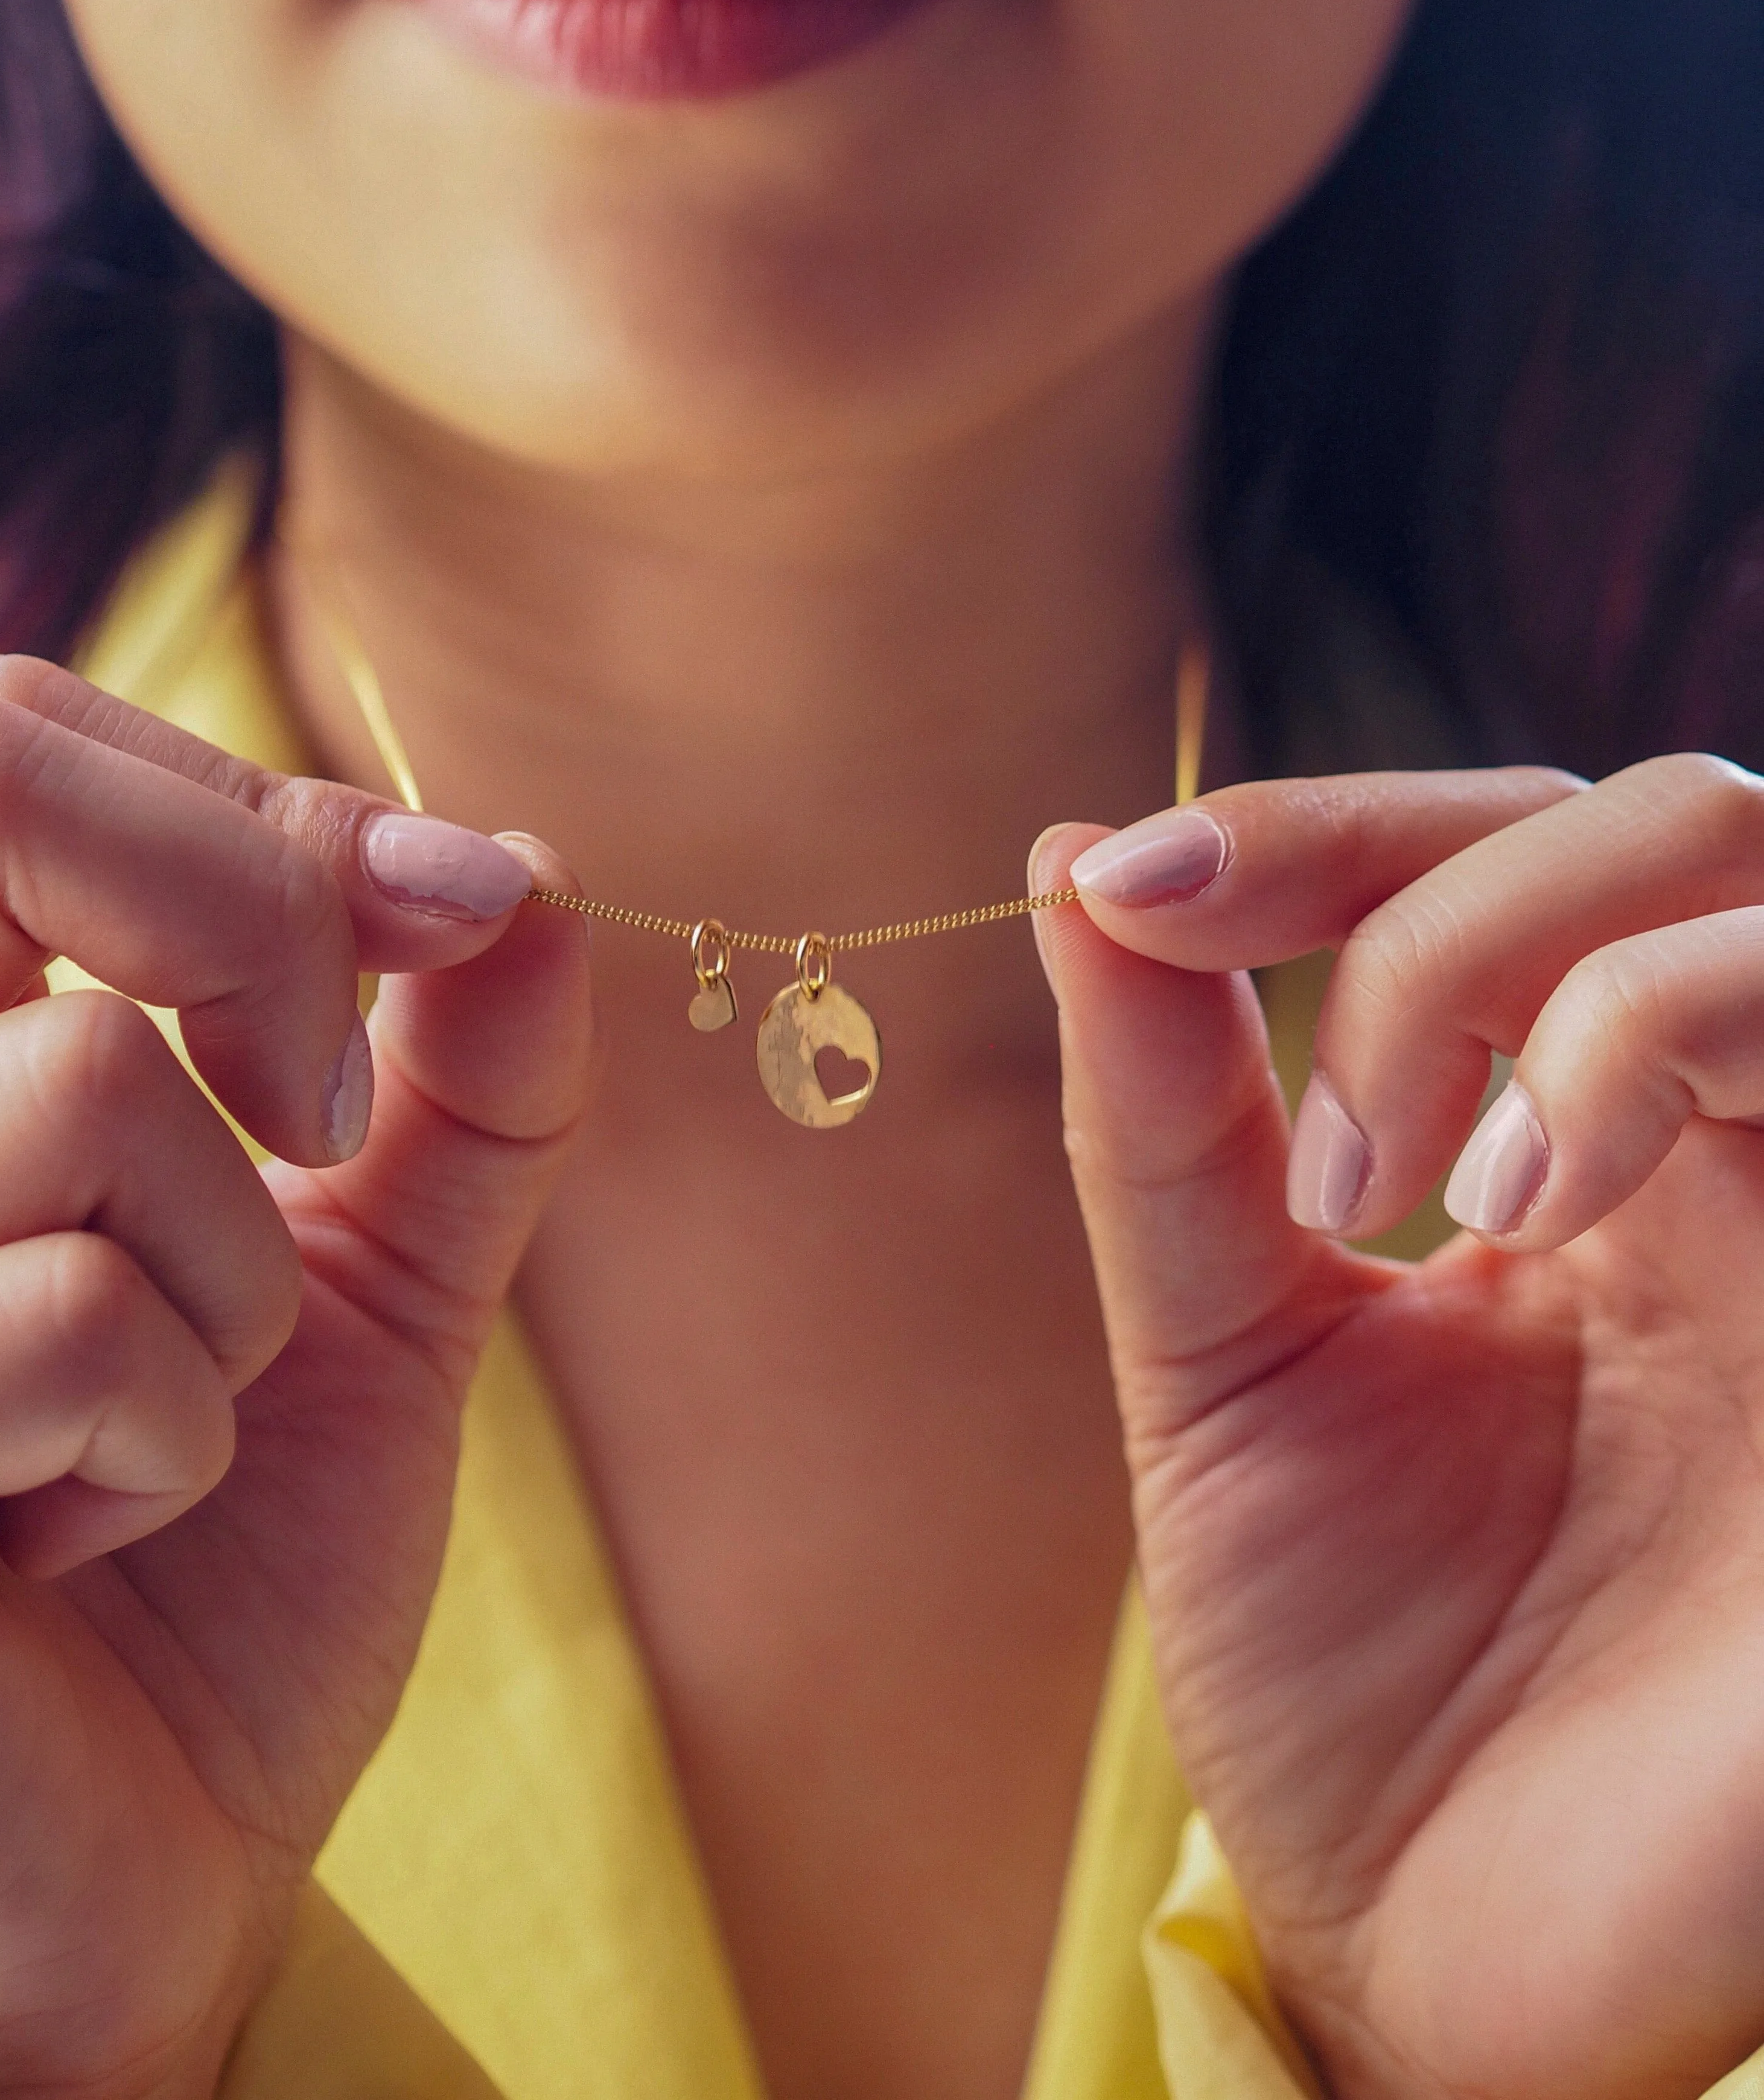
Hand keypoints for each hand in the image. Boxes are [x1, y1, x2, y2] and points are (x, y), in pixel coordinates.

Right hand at [0, 657, 592, 2099]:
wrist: (153, 1864)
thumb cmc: (228, 1561)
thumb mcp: (389, 1280)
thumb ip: (466, 1077)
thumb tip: (528, 873)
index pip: (29, 741)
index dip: (275, 825)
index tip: (434, 943)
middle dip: (243, 919)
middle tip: (310, 1113)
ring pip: (78, 1088)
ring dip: (231, 1280)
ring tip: (164, 1424)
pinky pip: (50, 1321)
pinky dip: (160, 1436)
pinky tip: (81, 1538)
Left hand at [1040, 755, 1763, 2099]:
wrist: (1447, 1952)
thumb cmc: (1351, 1670)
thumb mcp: (1222, 1361)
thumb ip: (1167, 1119)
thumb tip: (1075, 851)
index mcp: (1583, 1147)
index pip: (1502, 852)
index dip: (1325, 825)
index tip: (1132, 886)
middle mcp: (1738, 1161)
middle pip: (1678, 822)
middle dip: (1447, 903)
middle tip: (1328, 1148)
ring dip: (1578, 979)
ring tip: (1438, 1191)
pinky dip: (1675, 1046)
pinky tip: (1547, 1214)